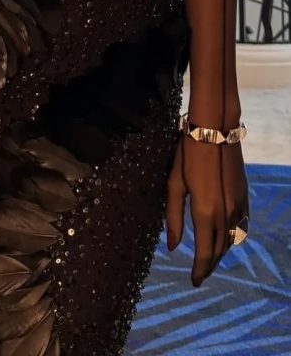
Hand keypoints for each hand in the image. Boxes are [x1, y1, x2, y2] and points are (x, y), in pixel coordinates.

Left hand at [166, 134, 248, 285]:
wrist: (214, 133)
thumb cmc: (187, 156)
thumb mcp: (174, 184)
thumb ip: (172, 217)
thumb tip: (172, 247)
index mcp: (205, 213)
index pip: (203, 252)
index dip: (199, 270)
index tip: (194, 282)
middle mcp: (225, 215)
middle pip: (218, 250)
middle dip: (208, 265)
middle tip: (199, 275)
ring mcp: (238, 207)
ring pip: (231, 240)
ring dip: (220, 253)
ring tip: (209, 259)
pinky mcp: (244, 198)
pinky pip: (241, 227)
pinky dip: (232, 238)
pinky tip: (226, 240)